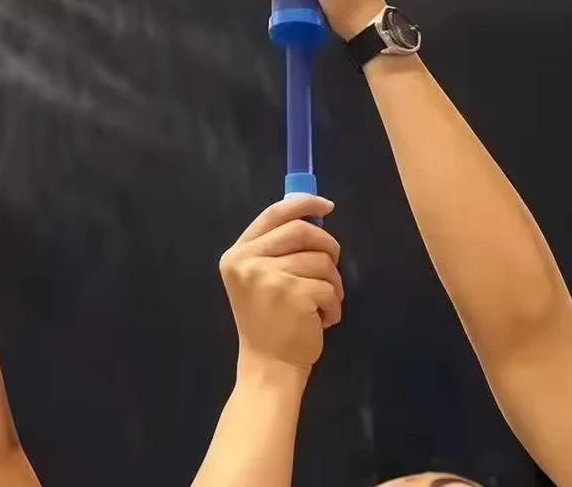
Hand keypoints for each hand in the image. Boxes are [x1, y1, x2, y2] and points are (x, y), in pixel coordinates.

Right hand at [219, 194, 342, 374]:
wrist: (268, 366)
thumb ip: (276, 248)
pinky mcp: (295, 294)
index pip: (273, 214)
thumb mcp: (258, 278)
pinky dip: (334, 305)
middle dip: (327, 246)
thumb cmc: (267, 322)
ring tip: (321, 305)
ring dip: (332, 284)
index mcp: (237, 254)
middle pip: (302, 231)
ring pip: (321, 260)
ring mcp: (270, 276)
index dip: (303, 204)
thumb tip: (312, 216)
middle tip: (332, 266)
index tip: (327, 206)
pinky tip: (321, 320)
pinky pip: (329, 287)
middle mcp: (248, 260)